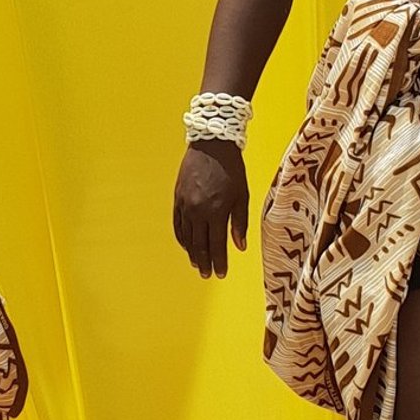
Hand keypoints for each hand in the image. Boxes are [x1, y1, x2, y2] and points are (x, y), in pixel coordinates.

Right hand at [172, 140, 250, 279]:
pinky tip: (186, 246)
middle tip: (207, 275)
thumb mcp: (242, 195)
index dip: (219, 262)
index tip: (221, 274)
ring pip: (187, 237)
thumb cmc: (232, 169)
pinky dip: (182, 237)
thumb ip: (240, 222)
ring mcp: (185, 205)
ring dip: (192, 253)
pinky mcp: (177, 198)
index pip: (216, 245)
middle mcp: (198, 211)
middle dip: (204, 262)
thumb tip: (239, 246)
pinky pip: (177, 224)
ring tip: (197, 264)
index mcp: (216, 211)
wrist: (211, 144)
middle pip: (199, 244)